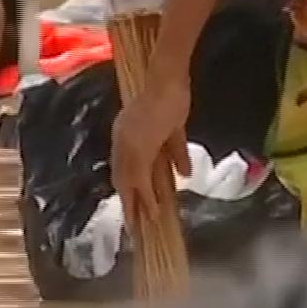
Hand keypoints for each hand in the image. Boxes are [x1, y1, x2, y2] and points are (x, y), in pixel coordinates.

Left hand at [110, 76, 191, 219]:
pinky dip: (145, 198)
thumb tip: (184, 174)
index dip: (130, 187)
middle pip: (122, 178)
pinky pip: (141, 180)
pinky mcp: (138, 150)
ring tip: (139, 227)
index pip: (125, 166)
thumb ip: (177, 151)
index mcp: (126, 134)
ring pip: (128, 183)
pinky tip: (152, 213)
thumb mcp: (175, 128)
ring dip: (134, 206)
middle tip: (133, 225)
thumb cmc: (171, 94)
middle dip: (129, 202)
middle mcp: (122, 141)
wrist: (167, 80)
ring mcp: (128, 146)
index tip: (133, 204)